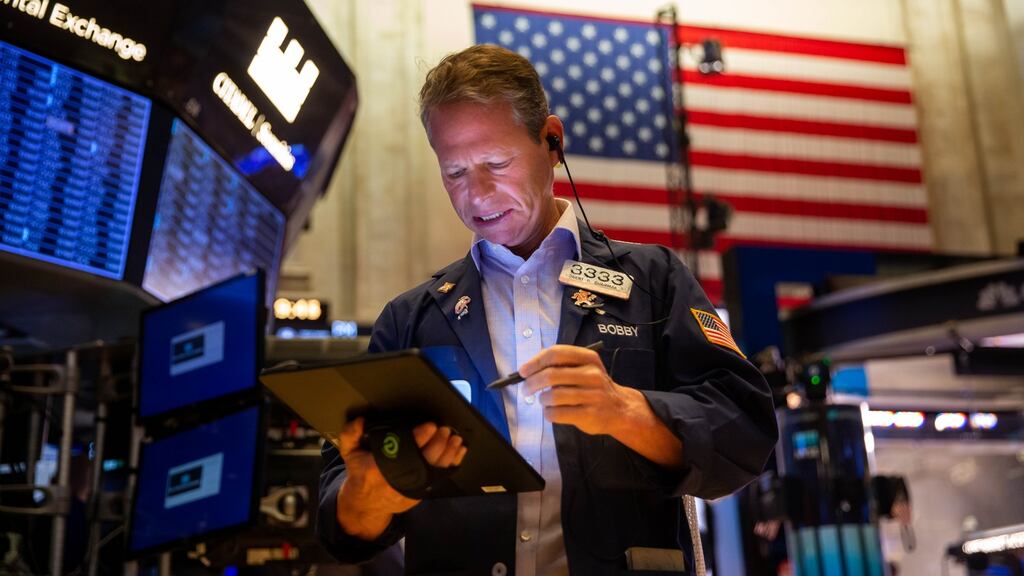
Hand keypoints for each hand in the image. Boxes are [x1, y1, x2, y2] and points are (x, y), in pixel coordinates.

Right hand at [335, 417, 466, 539]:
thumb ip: (350, 434)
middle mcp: (398, 480)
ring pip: (435, 469)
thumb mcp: (350, 453)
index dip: (419, 437)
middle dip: (438, 443)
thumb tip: (360, 420)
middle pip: (424, 459)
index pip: (404, 450)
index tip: (430, 425)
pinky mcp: (421, 492)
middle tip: (445, 429)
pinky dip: (452, 463)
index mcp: (379, 468)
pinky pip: (440, 477)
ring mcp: (411, 488)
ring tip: (455, 438)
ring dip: (448, 452)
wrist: (366, 504)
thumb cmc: (361, 473)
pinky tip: (459, 451)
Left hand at [519, 344, 644, 436]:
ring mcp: (593, 395)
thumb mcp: (584, 368)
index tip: (523, 371)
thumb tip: (527, 370)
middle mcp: (592, 374)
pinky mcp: (590, 414)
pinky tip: (552, 411)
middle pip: (551, 375)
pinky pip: (557, 414)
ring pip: (553, 396)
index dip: (535, 362)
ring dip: (542, 400)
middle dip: (532, 383)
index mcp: (588, 358)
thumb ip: (560, 365)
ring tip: (544, 401)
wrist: (620, 409)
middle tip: (526, 389)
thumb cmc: (593, 388)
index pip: (556, 353)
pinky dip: (548, 413)